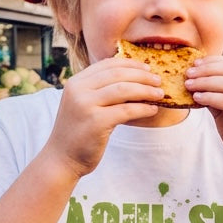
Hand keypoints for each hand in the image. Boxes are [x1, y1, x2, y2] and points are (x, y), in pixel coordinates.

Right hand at [44, 56, 162, 178]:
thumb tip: (134, 80)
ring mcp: (86, 105)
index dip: (130, 64)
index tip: (147, 68)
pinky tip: (152, 110)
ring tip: (160, 94)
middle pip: (118, 74)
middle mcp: (78, 90)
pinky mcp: (96, 122)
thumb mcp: (84, 105)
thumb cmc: (79, 132)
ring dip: (146, 90)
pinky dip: (143, 108)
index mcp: (76, 82)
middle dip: (142, 76)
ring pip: (124, 90)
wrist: (62, 158)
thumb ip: (100, 91)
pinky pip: (127, 110)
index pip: (107, 64)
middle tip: (158, 81)